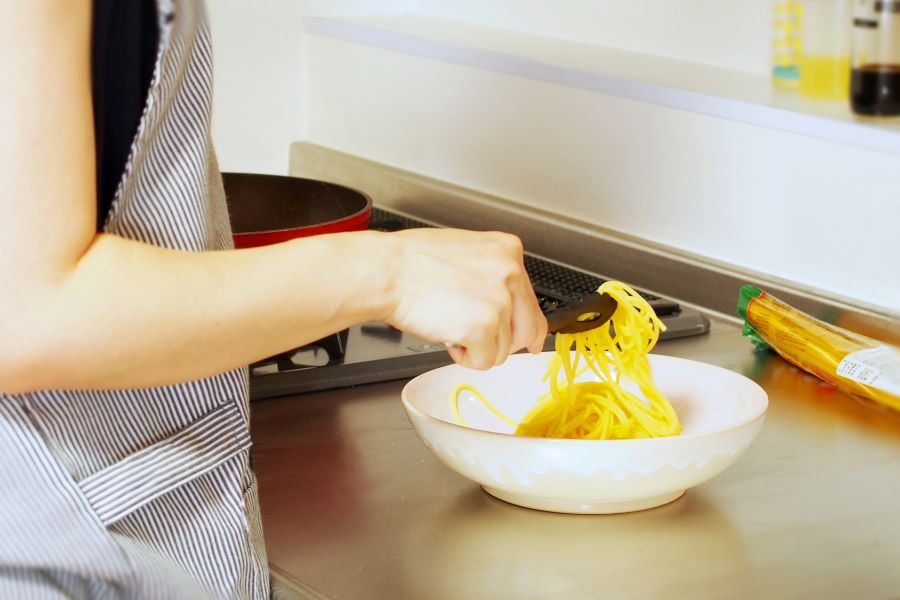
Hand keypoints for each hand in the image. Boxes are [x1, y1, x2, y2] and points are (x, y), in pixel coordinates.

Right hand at [384, 228, 546, 369]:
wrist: (387, 271)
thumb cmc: (411, 262)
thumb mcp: (465, 253)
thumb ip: (491, 276)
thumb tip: (507, 304)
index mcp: (508, 251)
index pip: (531, 300)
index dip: (523, 326)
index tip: (526, 341)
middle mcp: (510, 273)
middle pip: (527, 329)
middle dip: (504, 343)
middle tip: (480, 341)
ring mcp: (499, 301)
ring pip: (503, 349)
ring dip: (476, 347)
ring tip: (449, 325)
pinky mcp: (483, 327)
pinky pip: (484, 360)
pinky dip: (465, 357)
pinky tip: (447, 336)